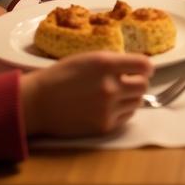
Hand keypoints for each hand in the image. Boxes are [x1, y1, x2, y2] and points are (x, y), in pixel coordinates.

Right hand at [20, 52, 152, 135]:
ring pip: (137, 102)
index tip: (143, 69)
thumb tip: (136, 66)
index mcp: (106, 64)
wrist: (38, 103)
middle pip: (143, 85)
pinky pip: (127, 117)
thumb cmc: (61, 76)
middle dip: (139, 82)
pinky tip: (109, 107)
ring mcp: (108, 108)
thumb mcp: (89, 58)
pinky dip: (123, 111)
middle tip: (128, 81)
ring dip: (131, 97)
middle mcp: (110, 86)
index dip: (146, 67)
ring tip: (116, 94)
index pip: (145, 65)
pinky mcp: (104, 126)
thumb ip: (113, 61)